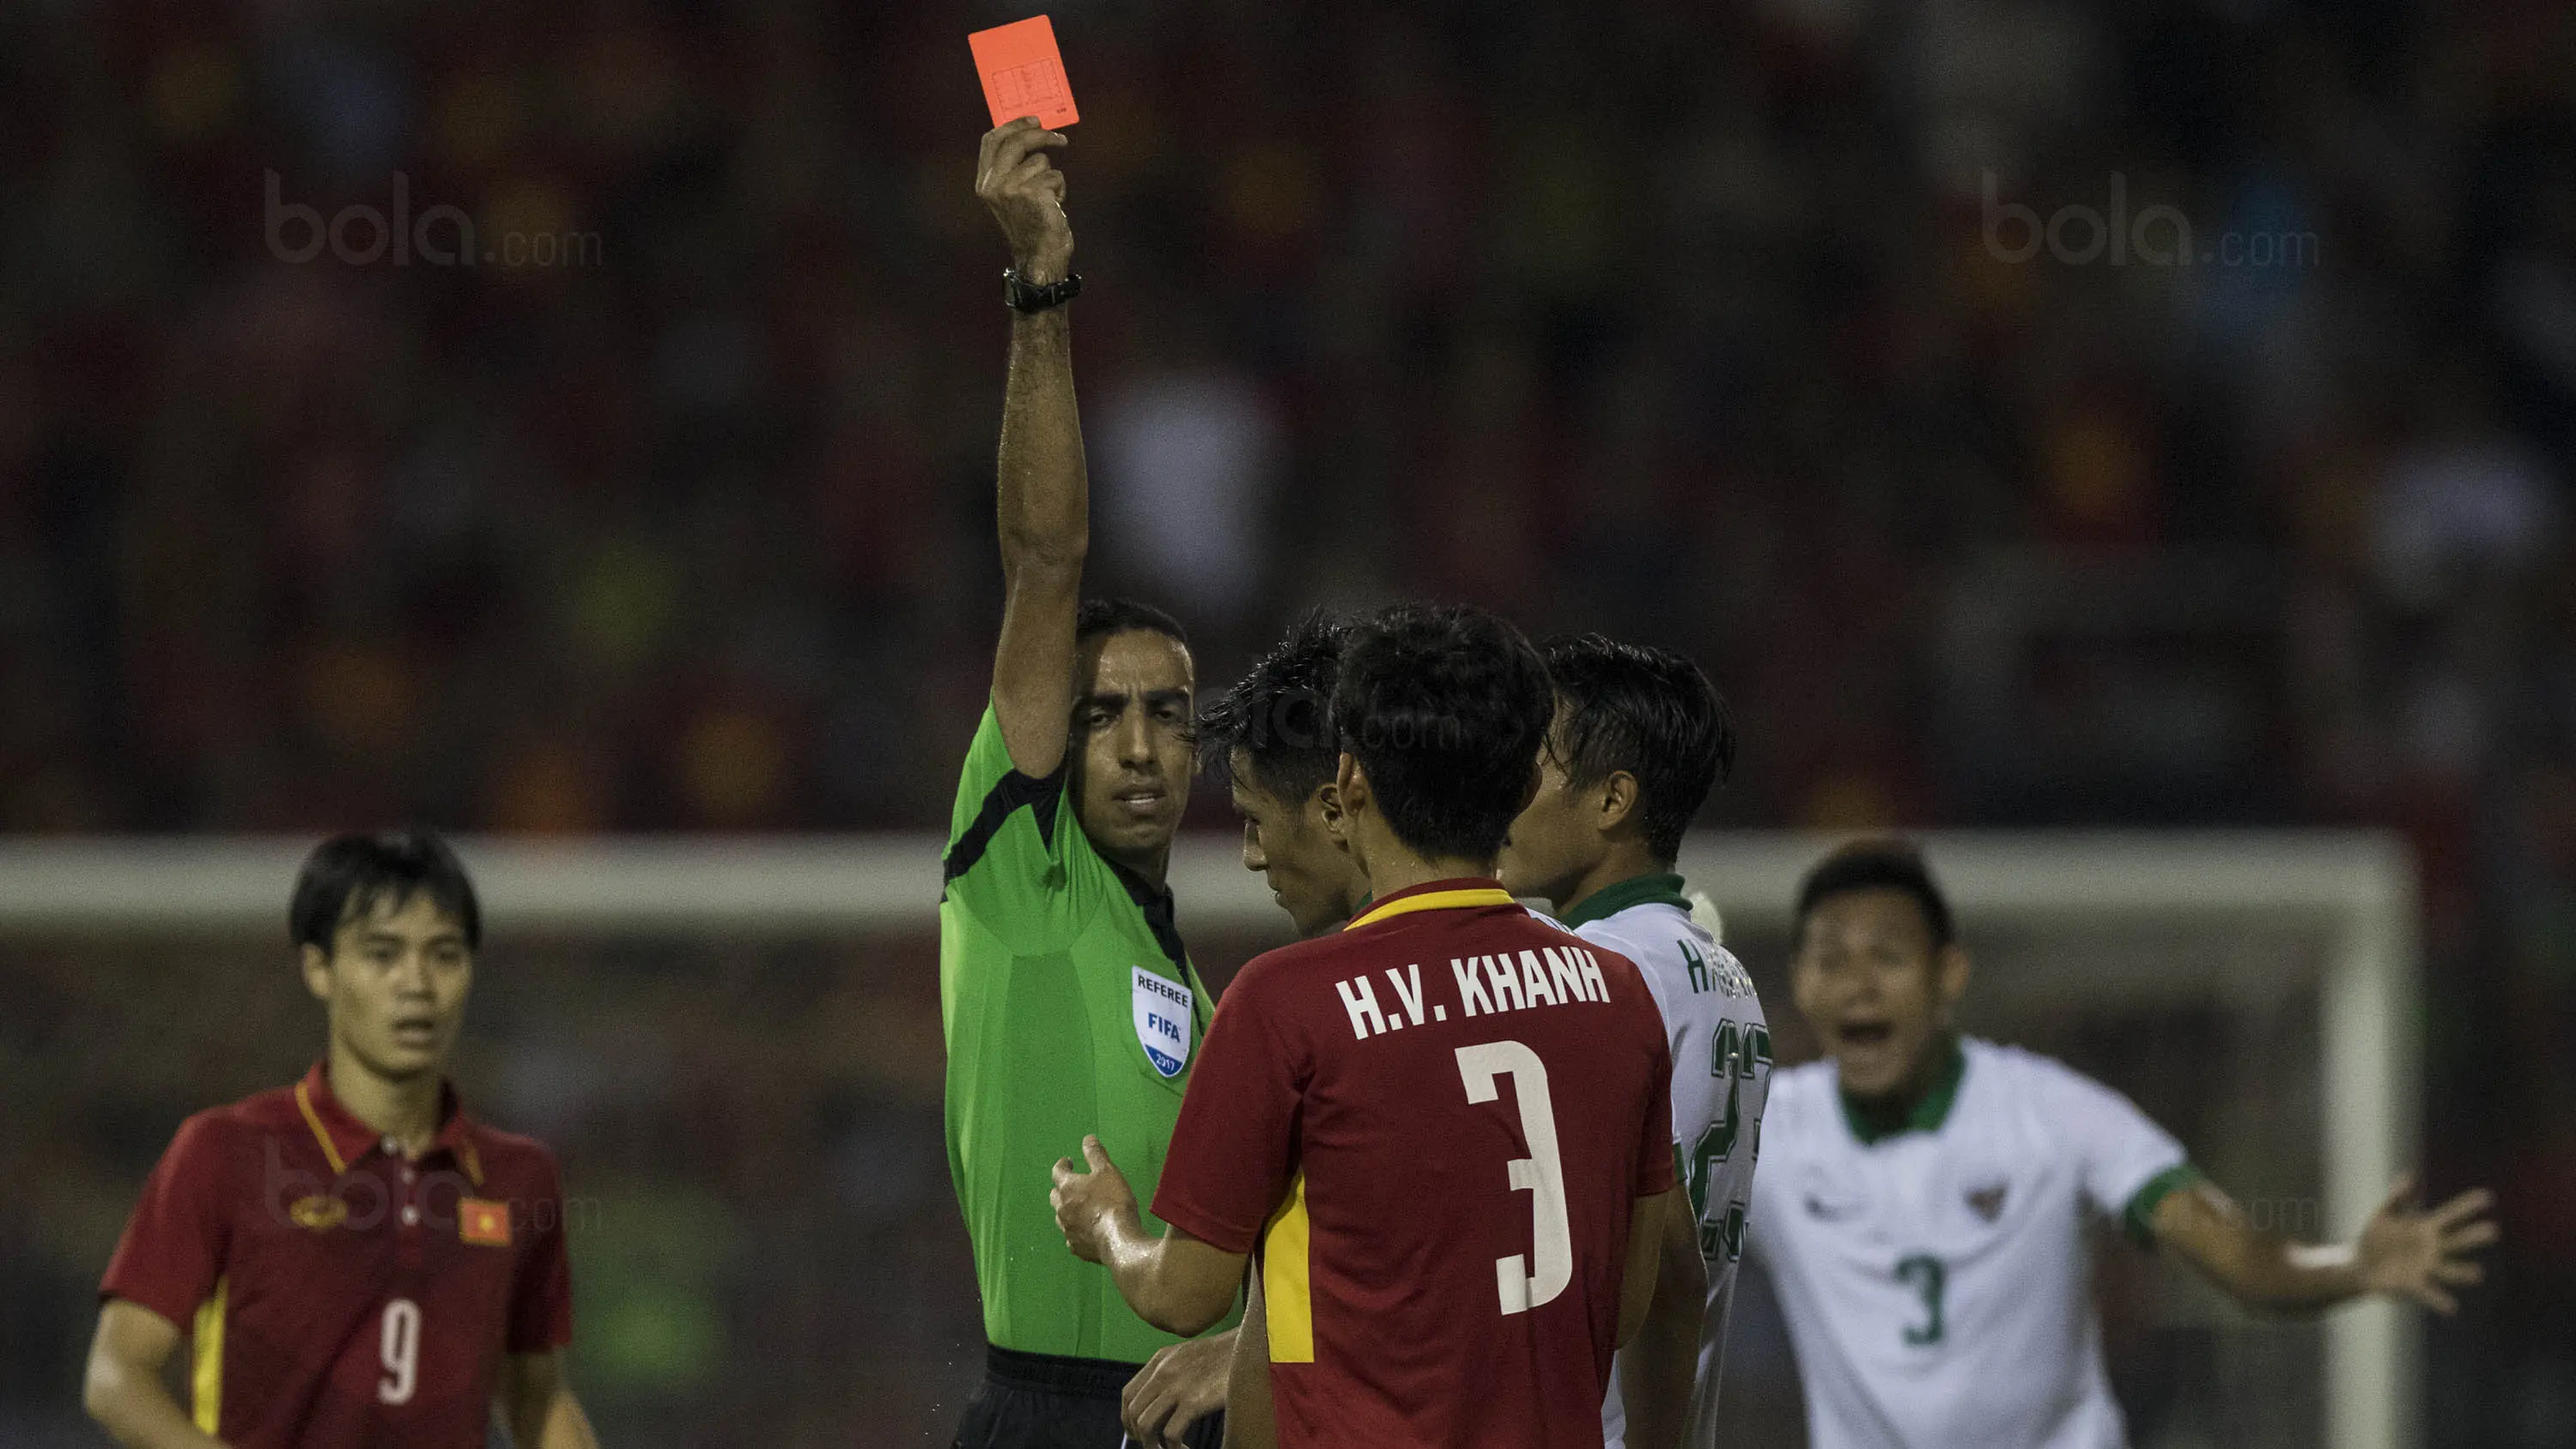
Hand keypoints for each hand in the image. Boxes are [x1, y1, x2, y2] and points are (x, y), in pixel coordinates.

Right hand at [976, 117, 1072, 282]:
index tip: (1033, 120)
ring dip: (1052, 177)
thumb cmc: (1031, 224)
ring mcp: (1011, 189)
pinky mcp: (1032, 193)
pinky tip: (1053, 206)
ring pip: (1041, 161)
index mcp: (984, 182)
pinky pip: (1055, 176)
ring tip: (1048, 198)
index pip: (991, 140)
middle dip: (1041, 135)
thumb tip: (1031, 133)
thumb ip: (1013, 167)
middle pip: (1016, 142)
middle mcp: (993, 184)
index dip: (1013, 125)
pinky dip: (1060, 189)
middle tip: (1060, 138)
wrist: (1039, 256)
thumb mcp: (1012, 194)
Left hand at [1051, 1135, 1136, 1264]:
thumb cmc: (1113, 1201)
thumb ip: (1095, 1154)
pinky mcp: (1076, 1247)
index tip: (1068, 1162)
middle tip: (1073, 1185)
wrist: (1118, 1238)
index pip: (1057, 1171)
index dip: (1063, 1165)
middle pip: (1055, 1195)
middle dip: (1062, 1188)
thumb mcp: (1107, 1171)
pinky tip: (1086, 1230)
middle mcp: (1062, 1209)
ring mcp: (1067, 1230)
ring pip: (1061, 1217)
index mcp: (1067, 1188)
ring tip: (1079, 1208)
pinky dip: (1077, 1230)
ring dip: (1068, 1210)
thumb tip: (1087, 1139)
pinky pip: (1072, 1236)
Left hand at [1123, 1329, 1233, 1448]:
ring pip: (1146, 1425)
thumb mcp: (1188, 1354)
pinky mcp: (1194, 1401)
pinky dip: (1173, 1448)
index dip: (1128, 1418)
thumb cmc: (1225, 1354)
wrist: (1250, 1345)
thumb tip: (1159, 1401)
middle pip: (1133, 1411)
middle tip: (1153, 1445)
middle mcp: (1163, 1372)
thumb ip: (1170, 1372)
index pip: (1129, 1394)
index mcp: (1160, 1360)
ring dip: (1152, 1445)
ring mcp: (1178, 1386)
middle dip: (1139, 1435)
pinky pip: (1171, 1434)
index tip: (1137, 1432)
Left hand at [2353, 1171, 2497, 1312]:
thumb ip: (2398, 1197)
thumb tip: (2411, 1175)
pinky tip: (2452, 1307)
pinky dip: (2439, 1300)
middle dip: (2473, 1236)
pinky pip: (2429, 1293)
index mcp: (2425, 1228)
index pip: (2450, 1215)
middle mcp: (2431, 1249)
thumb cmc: (2375, 1238)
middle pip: (2456, 1241)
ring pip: (2449, 1270)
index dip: (2467, 1206)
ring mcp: (2425, 1268)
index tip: (2487, 1196)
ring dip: (2462, 1272)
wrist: (2359, 1266)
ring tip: (2478, 1273)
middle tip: (2492, 1230)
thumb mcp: (2384, 1213)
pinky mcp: (2413, 1285)